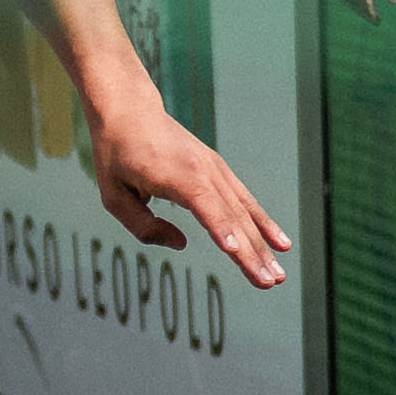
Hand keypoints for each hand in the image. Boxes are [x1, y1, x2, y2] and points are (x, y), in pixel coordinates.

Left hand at [90, 98, 292, 286]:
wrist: (131, 111)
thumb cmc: (117, 156)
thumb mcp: (114, 196)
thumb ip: (143, 226)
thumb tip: (182, 244)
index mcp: (176, 176)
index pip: (205, 207)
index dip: (220, 230)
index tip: (235, 252)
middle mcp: (203, 171)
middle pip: (232, 217)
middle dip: (252, 252)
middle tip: (269, 283)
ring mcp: (215, 170)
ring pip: (244, 212)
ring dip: (264, 245)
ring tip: (279, 275)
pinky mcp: (219, 170)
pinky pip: (246, 200)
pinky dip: (264, 222)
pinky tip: (281, 243)